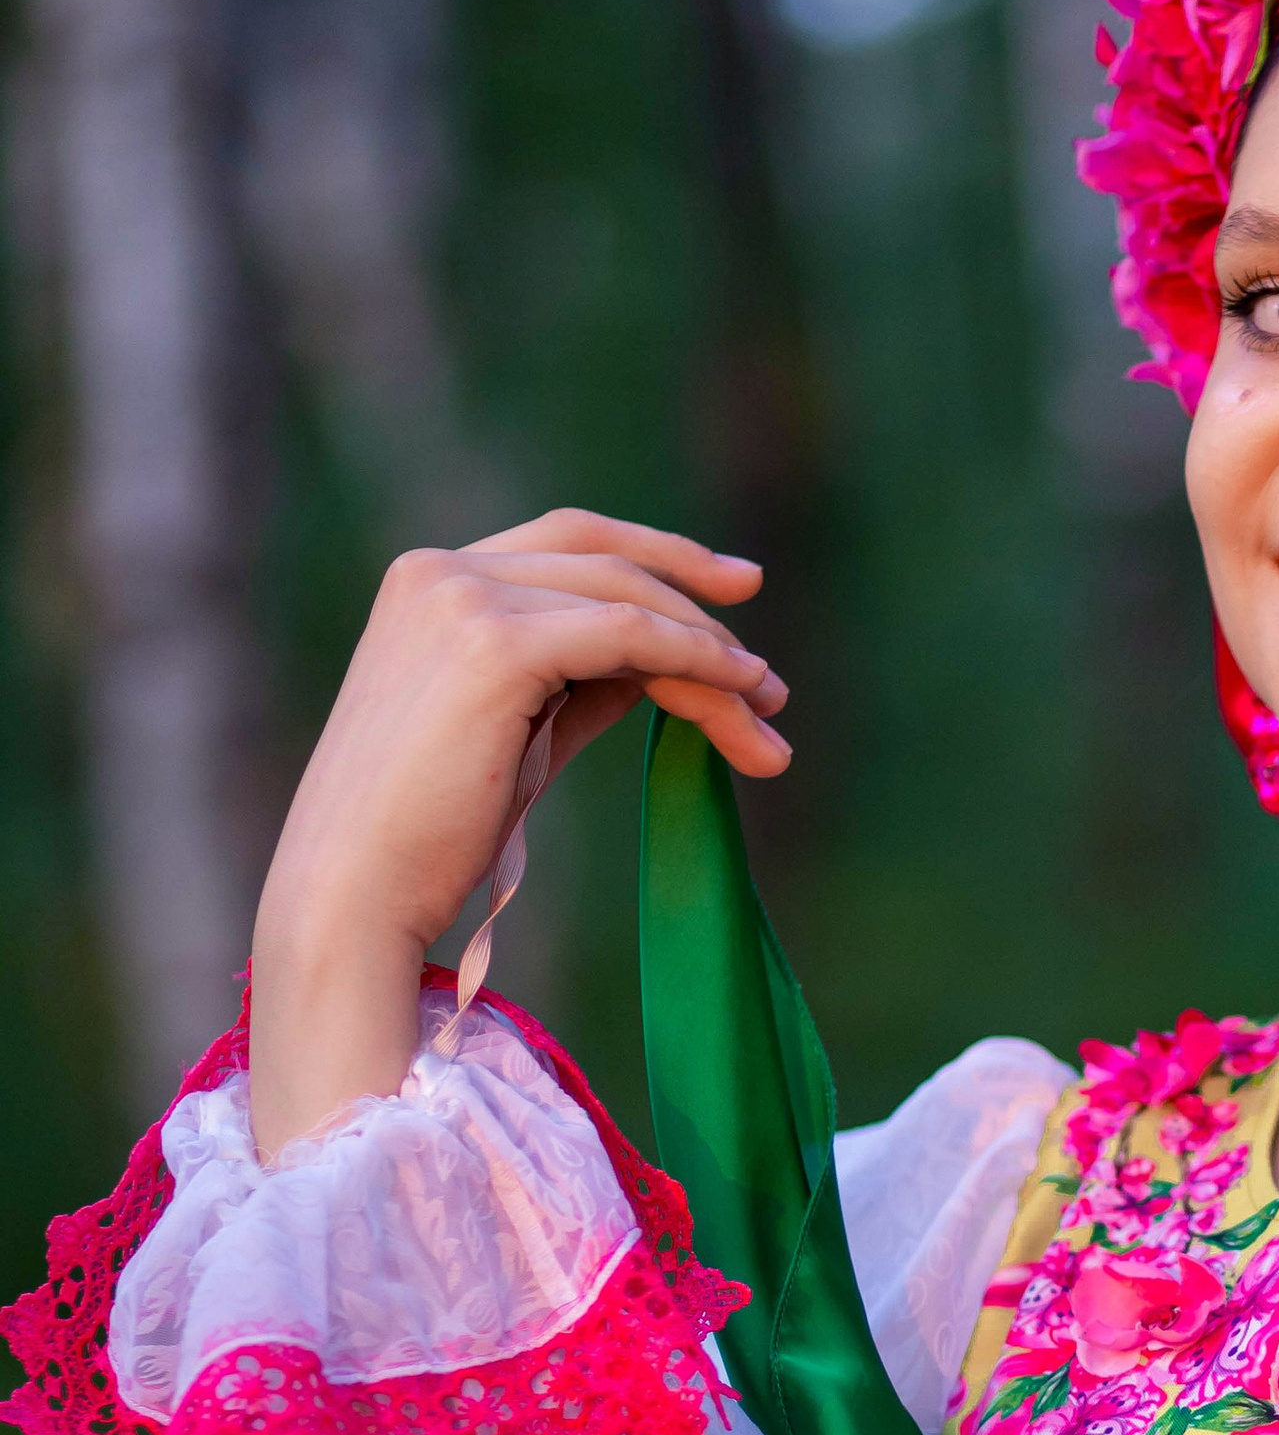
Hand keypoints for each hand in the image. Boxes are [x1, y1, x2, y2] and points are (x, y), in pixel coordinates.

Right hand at [249, 511, 790, 1153]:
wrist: (353, 891)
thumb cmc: (424, 836)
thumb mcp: (513, 734)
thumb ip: (576, 683)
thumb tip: (659, 661)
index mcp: (428, 582)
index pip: (568, 543)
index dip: (658, 554)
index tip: (734, 588)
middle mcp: (440, 573)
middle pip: (608, 562)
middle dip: (702, 609)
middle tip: (769, 676)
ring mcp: (462, 600)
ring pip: (629, 601)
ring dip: (714, 654)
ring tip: (768, 711)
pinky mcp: (495, 645)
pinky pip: (630, 635)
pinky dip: (697, 661)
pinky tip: (741, 695)